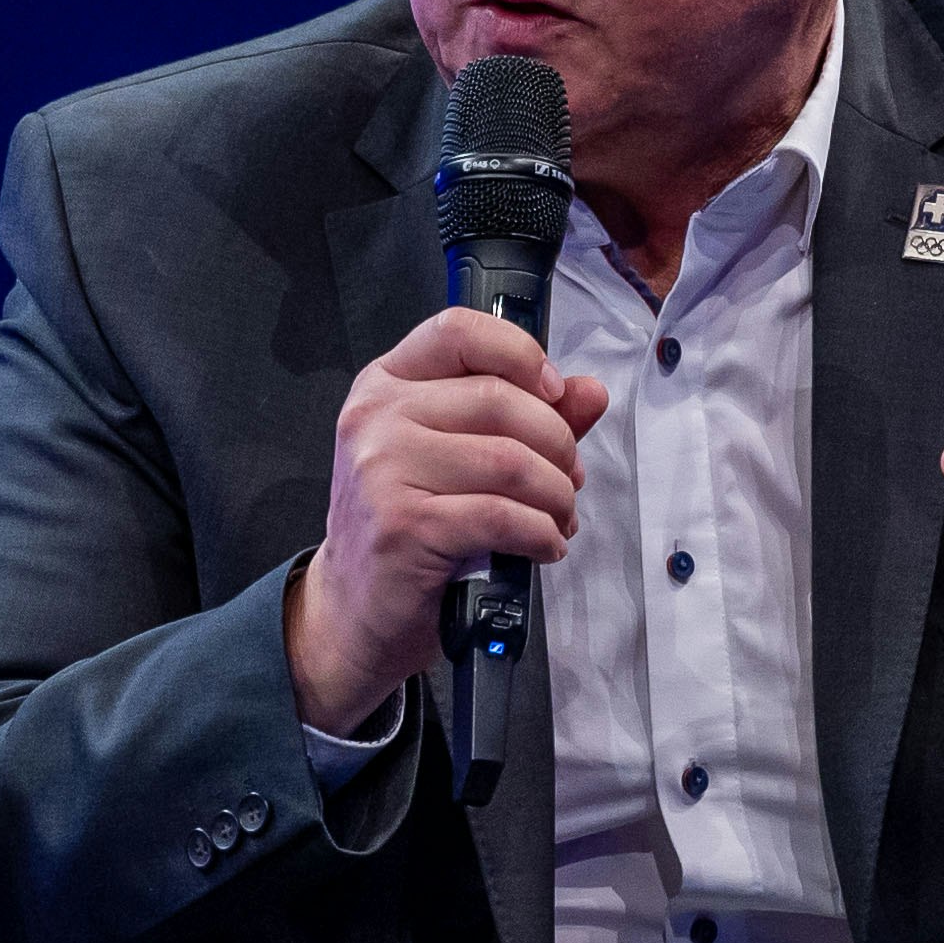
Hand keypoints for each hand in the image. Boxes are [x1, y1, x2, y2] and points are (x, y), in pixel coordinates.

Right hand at [284, 306, 611, 731]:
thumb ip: (523, 418)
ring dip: (556, 495)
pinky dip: (541, 533)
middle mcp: (377, 418)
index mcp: (386, 385)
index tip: (554, 393)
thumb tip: (590, 391)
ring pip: (509, 460)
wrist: (353, 611)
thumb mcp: (458, 459)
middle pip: (499, 399)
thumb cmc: (408, 529)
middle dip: (557, 444)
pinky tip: (545, 546)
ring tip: (560, 518)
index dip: (521, 354)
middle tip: (569, 481)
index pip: (459, 331)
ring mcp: (384, 471)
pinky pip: (502, 515)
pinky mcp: (404, 526)